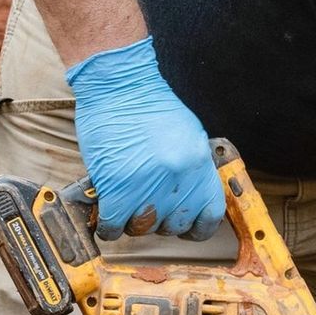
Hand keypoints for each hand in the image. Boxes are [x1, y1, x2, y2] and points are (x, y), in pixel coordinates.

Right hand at [65, 36, 223, 240]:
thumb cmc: (150, 106)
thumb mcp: (188, 135)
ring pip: (142, 229)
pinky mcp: (117, 187)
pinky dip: (108, 226)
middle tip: (145, 208)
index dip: (197, 228)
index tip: (185, 228)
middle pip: (174, 225)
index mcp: (200, 165)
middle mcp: (179, 178)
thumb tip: (187, 195)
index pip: (210, 215)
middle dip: (160, 222)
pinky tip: (105, 215)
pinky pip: (113, 226)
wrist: (120, 85)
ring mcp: (148, 184)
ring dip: (131, 222)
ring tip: (124, 206)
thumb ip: (191, 168)